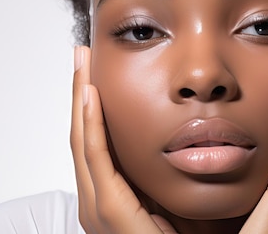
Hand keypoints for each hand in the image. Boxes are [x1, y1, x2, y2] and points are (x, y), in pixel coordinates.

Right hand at [70, 46, 177, 233]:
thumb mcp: (176, 200)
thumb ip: (171, 174)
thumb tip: (187, 140)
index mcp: (114, 198)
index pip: (97, 142)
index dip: (93, 105)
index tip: (96, 71)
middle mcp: (99, 202)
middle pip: (83, 135)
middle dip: (80, 93)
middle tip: (82, 55)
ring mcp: (99, 208)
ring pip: (83, 140)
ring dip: (80, 98)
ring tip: (82, 63)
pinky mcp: (108, 212)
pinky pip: (96, 158)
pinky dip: (90, 124)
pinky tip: (90, 94)